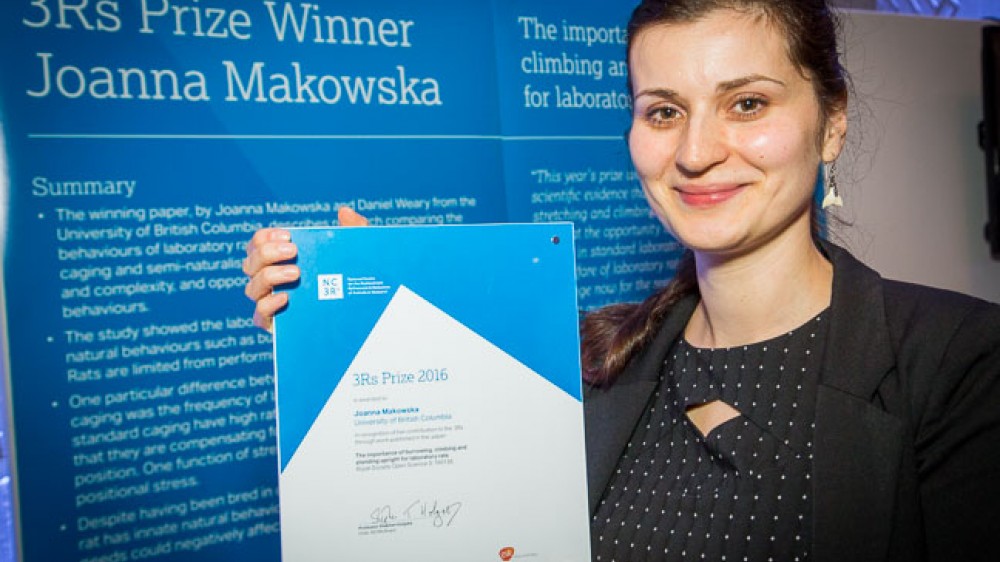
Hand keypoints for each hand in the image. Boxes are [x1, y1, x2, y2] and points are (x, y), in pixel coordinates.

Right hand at [243, 207, 368, 330]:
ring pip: (252, 288)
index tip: (287, 236)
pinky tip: (286, 298)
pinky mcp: (276, 324)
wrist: (357, 315)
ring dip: (269, 276)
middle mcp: (270, 280)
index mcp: (280, 260)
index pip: (258, 244)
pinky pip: (260, 316)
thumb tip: (344, 211)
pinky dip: (268, 305)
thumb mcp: (353, 255)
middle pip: (250, 263)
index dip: (265, 237)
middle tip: (293, 252)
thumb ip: (354, 230)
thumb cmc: (349, 279)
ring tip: (296, 273)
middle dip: (267, 253)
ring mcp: (270, 302)